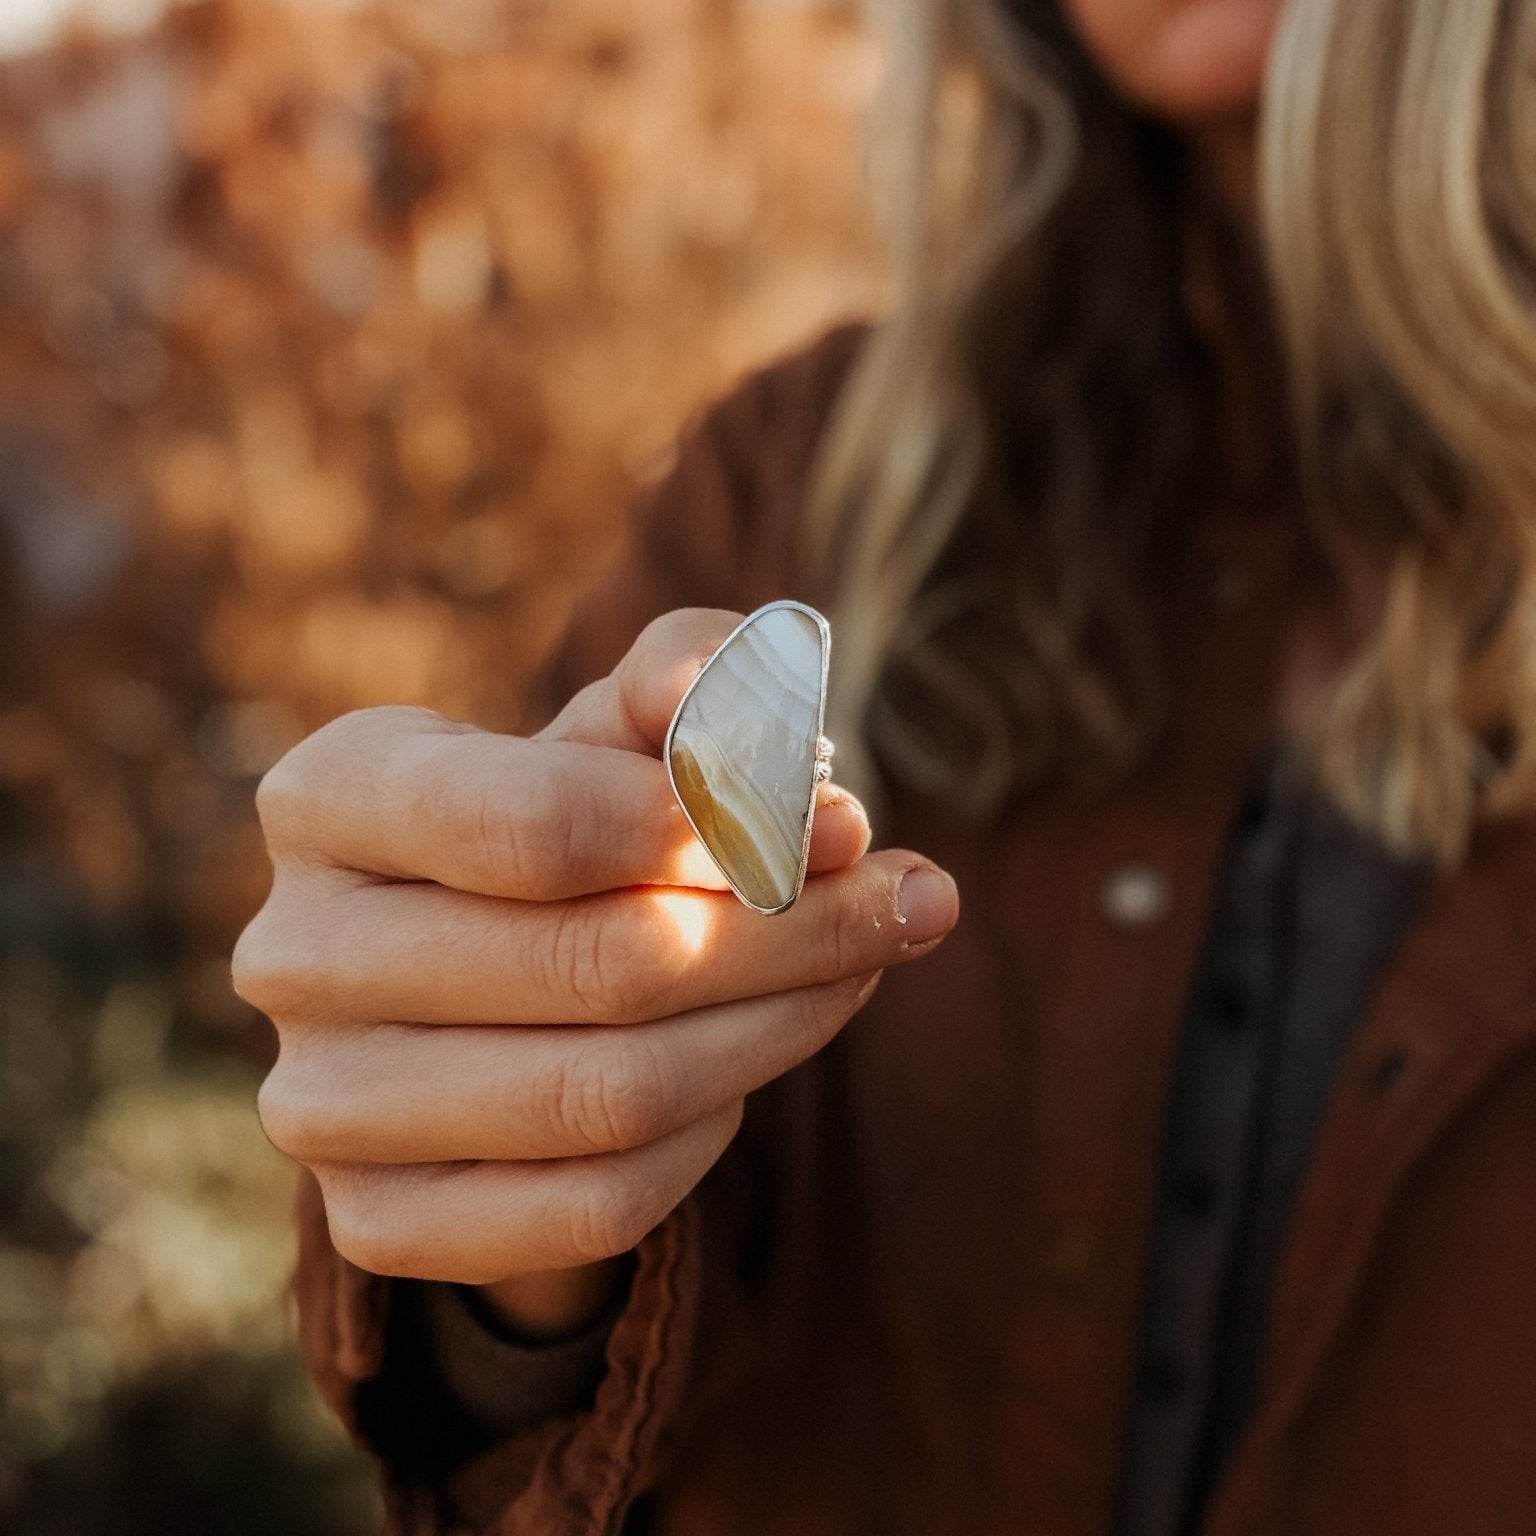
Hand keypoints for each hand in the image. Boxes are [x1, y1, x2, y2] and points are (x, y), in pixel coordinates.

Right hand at [233, 610, 958, 1333]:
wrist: (486, 969)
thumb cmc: (573, 812)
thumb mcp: (630, 721)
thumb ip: (702, 685)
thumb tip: (794, 762)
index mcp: (326, 793)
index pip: (526, 824)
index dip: (703, 829)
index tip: (834, 824)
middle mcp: (291, 951)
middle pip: (597, 965)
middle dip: (791, 932)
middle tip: (910, 901)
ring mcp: (320, 1103)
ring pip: (608, 1096)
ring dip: (778, 1029)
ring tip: (862, 968)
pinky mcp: (377, 1222)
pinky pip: (596, 1202)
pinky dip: (707, 1136)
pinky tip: (745, 1066)